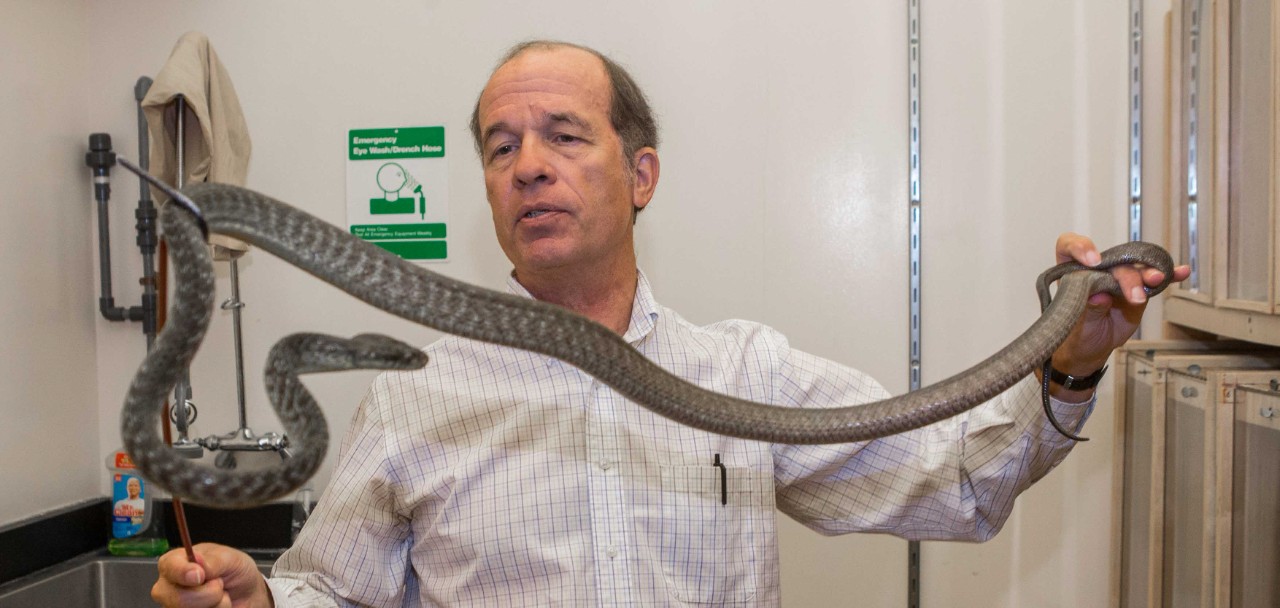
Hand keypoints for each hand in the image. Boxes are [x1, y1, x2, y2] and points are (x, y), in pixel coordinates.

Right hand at [152, 543, 272, 607]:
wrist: (247, 593)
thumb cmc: (234, 571)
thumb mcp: (230, 558)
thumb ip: (212, 561)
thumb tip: (197, 561)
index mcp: (174, 562)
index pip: (169, 567)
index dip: (183, 572)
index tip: (200, 576)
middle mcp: (168, 587)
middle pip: (179, 598)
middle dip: (209, 593)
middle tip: (219, 584)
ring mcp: (174, 606)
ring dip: (217, 605)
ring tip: (220, 595)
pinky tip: (218, 606)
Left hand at [1046, 233, 1190, 399]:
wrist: (1091, 346)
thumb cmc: (1078, 332)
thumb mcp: (1079, 324)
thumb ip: (1088, 309)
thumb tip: (1099, 296)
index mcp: (1073, 272)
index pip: (1070, 247)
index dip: (1080, 247)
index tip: (1092, 261)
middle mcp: (1096, 270)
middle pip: (1113, 262)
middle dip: (1126, 276)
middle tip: (1135, 296)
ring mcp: (1119, 278)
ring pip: (1135, 269)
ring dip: (1149, 272)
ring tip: (1158, 279)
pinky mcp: (1137, 288)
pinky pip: (1153, 280)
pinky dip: (1168, 276)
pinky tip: (1180, 272)